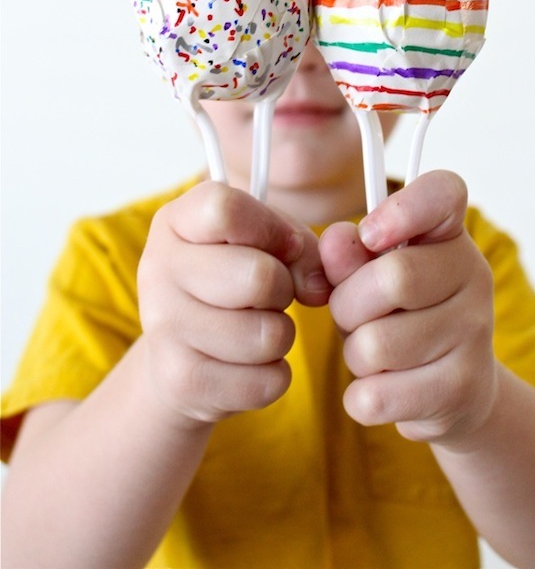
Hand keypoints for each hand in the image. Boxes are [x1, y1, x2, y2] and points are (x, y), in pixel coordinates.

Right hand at [138, 181, 328, 426]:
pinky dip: (272, 375)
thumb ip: (300, 249)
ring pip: (267, 335)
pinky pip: (265, 382)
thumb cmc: (232, 279)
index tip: (282, 245)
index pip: (225, 210)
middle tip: (268, 295)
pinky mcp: (180, 381)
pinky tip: (248, 363)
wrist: (181, 351)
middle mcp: (158, 270)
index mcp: (175, 221)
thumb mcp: (265, 243)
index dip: (271, 228)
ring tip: (256, 326)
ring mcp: (163, 328)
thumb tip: (318, 287)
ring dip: (279, 335)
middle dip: (283, 289)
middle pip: (258, 276)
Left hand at [319, 170, 496, 445]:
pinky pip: (378, 394)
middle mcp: (473, 275)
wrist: (455, 390)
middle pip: (392, 278)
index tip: (370, 234)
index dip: (403, 208)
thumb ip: (346, 254)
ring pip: (376, 344)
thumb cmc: (401, 317)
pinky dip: (361, 397)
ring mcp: (475, 333)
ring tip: (373, 353)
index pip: (444, 192)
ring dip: (355, 353)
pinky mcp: (464, 389)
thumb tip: (335, 240)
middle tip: (352, 315)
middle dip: (348, 305)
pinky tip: (379, 387)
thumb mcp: (366, 277)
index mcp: (448, 234)